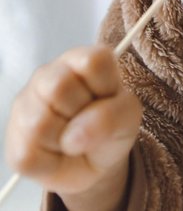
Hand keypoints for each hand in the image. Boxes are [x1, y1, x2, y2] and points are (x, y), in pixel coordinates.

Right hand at [5, 45, 141, 206]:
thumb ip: (111, 117)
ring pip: (40, 122)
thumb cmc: (110, 128)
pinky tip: (58, 153)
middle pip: (59, 87)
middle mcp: (48, 75)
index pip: (92, 60)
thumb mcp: (128, 118)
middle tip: (89, 121)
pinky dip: (50, 163)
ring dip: (66, 141)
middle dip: (83, 114)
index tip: (108, 98)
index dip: (105, 85)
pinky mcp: (14, 140)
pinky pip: (29, 154)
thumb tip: (74, 136)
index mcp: (80, 59)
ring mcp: (26, 105)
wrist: (94, 163)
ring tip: (73, 138)